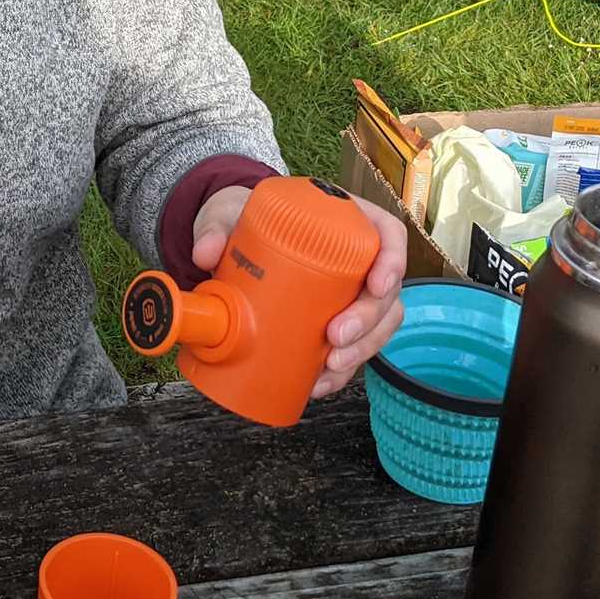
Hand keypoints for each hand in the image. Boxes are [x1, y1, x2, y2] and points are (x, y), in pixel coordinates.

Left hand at [192, 185, 407, 398]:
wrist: (228, 241)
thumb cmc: (242, 220)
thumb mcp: (227, 214)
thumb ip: (215, 229)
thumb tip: (205, 255)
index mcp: (344, 219)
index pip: (388, 234)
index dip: (393, 261)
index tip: (377, 285)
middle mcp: (355, 257)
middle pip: (385, 291)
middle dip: (369, 321)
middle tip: (337, 338)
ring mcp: (346, 292)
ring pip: (376, 326)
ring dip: (360, 351)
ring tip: (330, 367)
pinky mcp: (330, 320)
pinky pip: (349, 348)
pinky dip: (338, 371)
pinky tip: (319, 384)